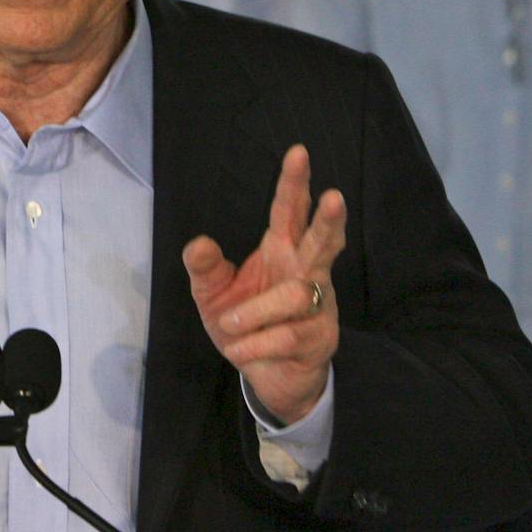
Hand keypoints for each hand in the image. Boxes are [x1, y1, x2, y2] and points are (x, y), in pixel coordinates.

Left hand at [182, 145, 345, 426]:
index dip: (294, 184)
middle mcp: (306, 272)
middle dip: (328, 221)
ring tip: (229, 325)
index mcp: (282, 251)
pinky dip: (254, 344)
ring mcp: (318, 305)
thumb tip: (198, 243)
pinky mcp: (320, 339)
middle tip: (334, 197)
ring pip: (294, 295)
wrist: (270, 379)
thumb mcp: (213, 296)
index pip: (289, 211)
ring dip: (255, 311)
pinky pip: (286, 336)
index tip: (297, 152)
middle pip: (322, 241)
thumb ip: (205, 269)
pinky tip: (239, 349)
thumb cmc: (245, 326)